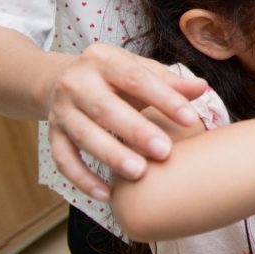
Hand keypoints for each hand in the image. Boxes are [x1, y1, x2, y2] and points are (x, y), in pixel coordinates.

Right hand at [43, 44, 207, 200]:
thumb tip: (202, 88)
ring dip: (110, 156)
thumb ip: (169, 81)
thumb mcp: (139, 70)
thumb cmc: (113, 78)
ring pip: (83, 135)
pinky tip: (106, 194)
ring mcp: (62, 110)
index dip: (163, 98)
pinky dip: (82, 178)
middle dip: (134, 130)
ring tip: (139, 173)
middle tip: (164, 151)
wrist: (58, 80)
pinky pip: (64, 159)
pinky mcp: (52, 134)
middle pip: (104, 108)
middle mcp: (77, 82)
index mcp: (103, 60)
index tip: (189, 119)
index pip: (135, 78)